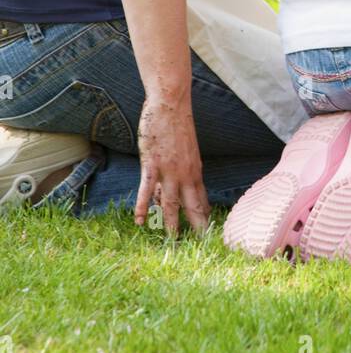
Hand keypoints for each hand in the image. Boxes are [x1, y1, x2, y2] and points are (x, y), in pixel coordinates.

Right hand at [135, 96, 209, 233]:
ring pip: (171, 203)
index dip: (204, 218)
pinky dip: (143, 206)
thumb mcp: (184, 153)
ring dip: (171, 223)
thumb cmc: (176, 126)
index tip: (208, 235)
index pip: (202, 200)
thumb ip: (177, 174)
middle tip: (201, 247)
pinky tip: (140, 221)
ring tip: (172, 241)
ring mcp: (170, 171)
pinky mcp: (153, 165)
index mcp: (195, 171)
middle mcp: (186, 174)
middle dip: (197, 228)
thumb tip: (167, 195)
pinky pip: (147, 189)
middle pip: (193, 206)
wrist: (171, 105)